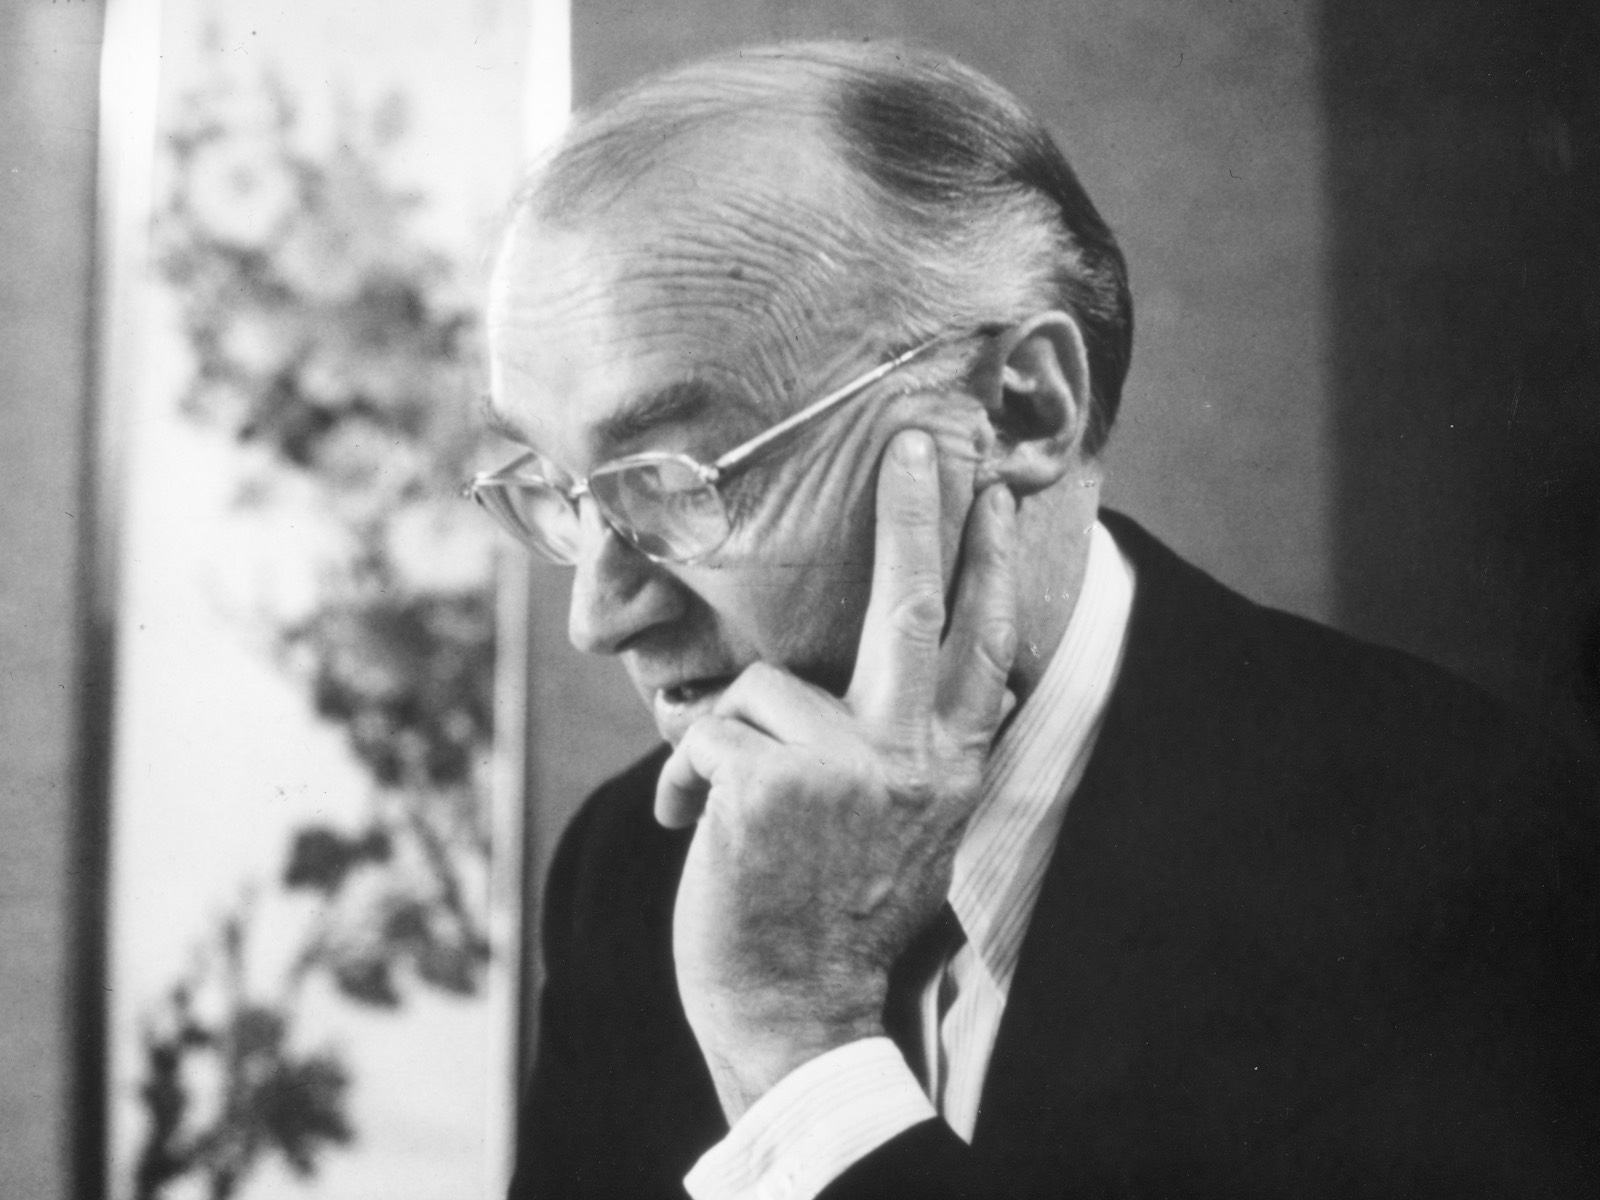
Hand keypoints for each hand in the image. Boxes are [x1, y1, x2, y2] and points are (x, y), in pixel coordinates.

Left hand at [655, 429, 1018, 1120]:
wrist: (798, 1018)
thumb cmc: (835, 915)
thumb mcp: (899, 826)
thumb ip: (898, 746)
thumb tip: (856, 672)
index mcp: (953, 766)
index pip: (985, 645)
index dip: (992, 564)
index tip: (997, 494)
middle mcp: (917, 757)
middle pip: (918, 605)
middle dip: (918, 512)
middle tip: (917, 439)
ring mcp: (851, 766)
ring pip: (761, 686)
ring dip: (724, 743)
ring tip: (722, 815)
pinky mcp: (774, 780)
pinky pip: (705, 731)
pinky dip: (680, 779)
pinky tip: (689, 831)